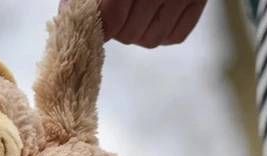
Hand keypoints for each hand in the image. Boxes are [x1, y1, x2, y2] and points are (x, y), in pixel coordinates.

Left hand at [60, 0, 207, 47]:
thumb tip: (68, 17)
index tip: (98, 25)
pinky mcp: (198, 1)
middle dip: (119, 30)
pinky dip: (162, 32)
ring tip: (136, 14)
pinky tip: (155, 15)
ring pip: (151, 40)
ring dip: (139, 33)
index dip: (102, 27)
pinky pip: (174, 36)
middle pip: (130, 35)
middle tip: (118, 16)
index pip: (111, 19)